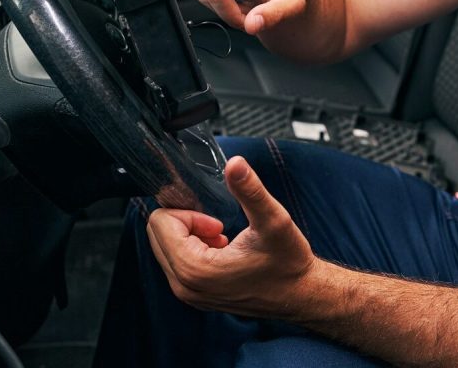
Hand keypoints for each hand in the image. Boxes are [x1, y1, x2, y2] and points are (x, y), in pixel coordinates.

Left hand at [146, 155, 317, 318]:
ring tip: (223, 236)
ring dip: (191, 233)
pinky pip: (176, 260)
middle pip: (157, 234)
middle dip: (187, 221)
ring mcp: (188, 293)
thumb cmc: (288, 263)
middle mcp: (185, 286)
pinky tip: (222, 247)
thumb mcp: (273, 220)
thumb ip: (250, 190)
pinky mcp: (195, 294)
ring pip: (165, 246)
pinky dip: (193, 246)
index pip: (160, 223)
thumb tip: (235, 163)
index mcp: (195, 270)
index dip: (189, 212)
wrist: (301, 294)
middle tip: (219, 225)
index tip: (217, 220)